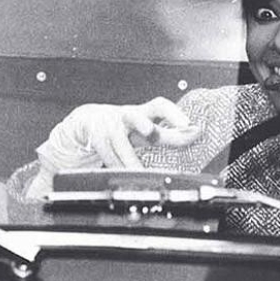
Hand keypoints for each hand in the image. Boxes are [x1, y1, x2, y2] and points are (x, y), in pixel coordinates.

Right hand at [36, 97, 201, 172]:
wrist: (85, 124)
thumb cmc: (123, 127)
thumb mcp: (145, 130)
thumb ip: (169, 134)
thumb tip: (195, 133)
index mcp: (142, 112)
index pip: (159, 106)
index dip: (173, 114)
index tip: (187, 125)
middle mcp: (126, 116)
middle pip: (134, 116)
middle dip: (141, 123)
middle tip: (149, 131)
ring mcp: (108, 125)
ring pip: (119, 143)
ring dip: (129, 159)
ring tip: (140, 172)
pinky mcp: (94, 136)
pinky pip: (106, 154)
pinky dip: (117, 166)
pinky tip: (125, 174)